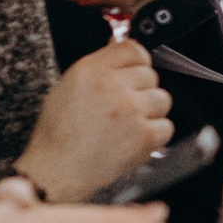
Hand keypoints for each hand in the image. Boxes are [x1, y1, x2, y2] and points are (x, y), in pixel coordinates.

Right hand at [16, 41, 173, 202]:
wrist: (56, 174)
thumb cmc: (58, 135)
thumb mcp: (68, 87)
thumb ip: (98, 67)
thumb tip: (120, 48)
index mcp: (91, 70)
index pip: (134, 49)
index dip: (136, 62)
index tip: (134, 72)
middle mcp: (112, 86)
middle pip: (151, 74)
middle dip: (140, 90)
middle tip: (122, 108)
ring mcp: (131, 111)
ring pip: (162, 99)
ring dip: (150, 112)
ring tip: (126, 126)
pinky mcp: (144, 136)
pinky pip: (166, 126)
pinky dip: (154, 136)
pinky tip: (132, 141)